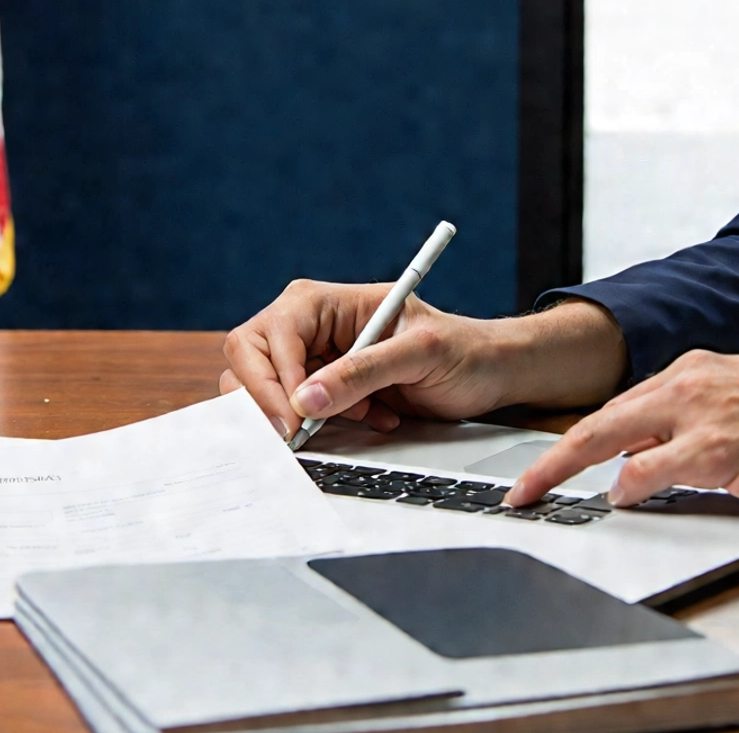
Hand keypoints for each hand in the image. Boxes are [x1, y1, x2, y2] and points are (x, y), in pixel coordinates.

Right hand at [219, 281, 627, 439]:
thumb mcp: (420, 354)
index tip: (296, 416)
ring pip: (263, 387)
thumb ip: (363, 372)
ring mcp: (313, 358)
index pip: (273, 334)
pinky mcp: (323, 388)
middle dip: (266, 398)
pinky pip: (294, 411)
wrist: (489, 372)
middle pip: (250, 357)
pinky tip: (371, 419)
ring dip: (296, 414)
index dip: (274, 377)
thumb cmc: (463, 349)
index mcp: (326, 301)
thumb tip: (305, 400)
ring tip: (359, 416)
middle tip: (295, 436)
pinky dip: (322, 425)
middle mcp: (310, 326)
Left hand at [506, 349, 738, 510]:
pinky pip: (653, 468)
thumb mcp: (730, 399)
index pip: (615, 408)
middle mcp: (686, 385)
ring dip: (570, 469)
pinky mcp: (718, 450)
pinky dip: (629, 486)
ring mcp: (699, 415)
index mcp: (688, 372)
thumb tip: (639, 453)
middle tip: (521, 486)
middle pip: (598, 422)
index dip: (575, 440)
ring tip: (544, 492)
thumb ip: (682, 419)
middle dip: (552, 458)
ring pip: (611, 439)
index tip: (545, 463)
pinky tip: (619, 498)